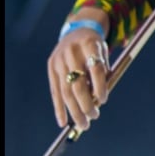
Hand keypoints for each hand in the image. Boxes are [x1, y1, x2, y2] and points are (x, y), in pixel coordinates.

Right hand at [48, 9, 111, 135]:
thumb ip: (102, 76)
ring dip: (74, 111)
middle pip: (78, 84)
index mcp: (90, 44)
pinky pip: (55, 91)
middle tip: (94, 117)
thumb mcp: (103, 55)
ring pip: (66, 91)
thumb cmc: (95, 48)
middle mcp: (72, 51)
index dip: (100, 87)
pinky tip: (63, 122)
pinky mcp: (51, 67)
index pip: (95, 69)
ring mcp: (59, 59)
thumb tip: (97, 104)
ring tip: (84, 124)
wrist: (77, 30)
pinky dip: (59, 108)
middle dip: (86, 104)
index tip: (103, 101)